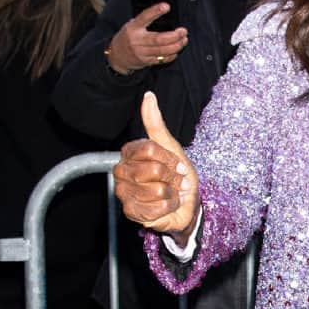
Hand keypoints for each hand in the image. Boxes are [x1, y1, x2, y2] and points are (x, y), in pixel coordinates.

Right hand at [105, 2, 187, 74]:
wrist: (117, 56)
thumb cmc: (128, 37)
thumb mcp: (131, 25)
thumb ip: (144, 21)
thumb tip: (162, 13)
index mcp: (133, 28)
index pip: (145, 17)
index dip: (155, 11)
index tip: (166, 6)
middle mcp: (137, 40)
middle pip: (159, 39)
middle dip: (174, 36)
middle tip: (183, 31)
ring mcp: (142, 52)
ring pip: (163, 50)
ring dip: (176, 46)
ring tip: (184, 40)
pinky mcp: (146, 61)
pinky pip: (162, 59)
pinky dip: (171, 55)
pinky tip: (177, 50)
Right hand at [113, 92, 199, 240]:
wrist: (186, 204)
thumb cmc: (177, 176)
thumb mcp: (171, 148)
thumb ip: (156, 124)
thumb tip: (148, 96)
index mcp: (129, 153)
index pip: (149, 149)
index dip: (168, 158)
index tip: (175, 164)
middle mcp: (121, 171)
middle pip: (153, 170)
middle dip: (172, 177)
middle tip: (174, 181)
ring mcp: (124, 192)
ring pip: (155, 191)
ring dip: (171, 194)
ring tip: (170, 193)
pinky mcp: (131, 212)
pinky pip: (156, 209)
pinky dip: (168, 208)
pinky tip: (165, 206)